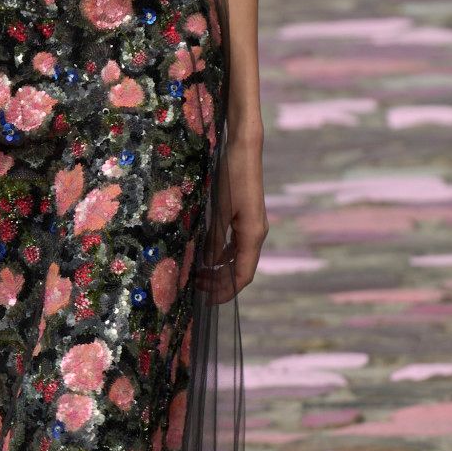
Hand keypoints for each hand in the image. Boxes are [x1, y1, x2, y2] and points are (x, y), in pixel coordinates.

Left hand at [200, 134, 267, 305]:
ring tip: (196, 274)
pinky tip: (205, 255)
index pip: (243, 275)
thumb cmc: (231, 177)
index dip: (225, 291)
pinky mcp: (246, 217)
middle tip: (195, 287)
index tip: (206, 300)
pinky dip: (221, 254)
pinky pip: (235, 244)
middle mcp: (256, 233)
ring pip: (237, 257)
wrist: (244, 150)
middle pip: (241, 269)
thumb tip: (206, 264)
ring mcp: (252, 225)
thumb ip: (213, 239)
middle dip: (219, 282)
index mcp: (253, 235)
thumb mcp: (218, 210)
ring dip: (219, 268)